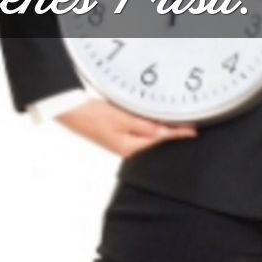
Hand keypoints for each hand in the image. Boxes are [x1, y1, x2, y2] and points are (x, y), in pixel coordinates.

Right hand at [55, 99, 197, 157]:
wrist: (69, 111)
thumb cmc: (91, 114)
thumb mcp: (121, 118)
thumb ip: (145, 127)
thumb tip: (164, 135)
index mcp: (128, 148)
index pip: (159, 140)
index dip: (178, 135)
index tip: (192, 133)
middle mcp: (126, 150)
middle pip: (154, 143)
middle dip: (170, 136)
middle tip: (188, 128)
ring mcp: (120, 145)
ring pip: (146, 139)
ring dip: (159, 132)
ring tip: (175, 126)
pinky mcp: (115, 138)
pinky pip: (137, 136)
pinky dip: (147, 131)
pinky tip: (153, 126)